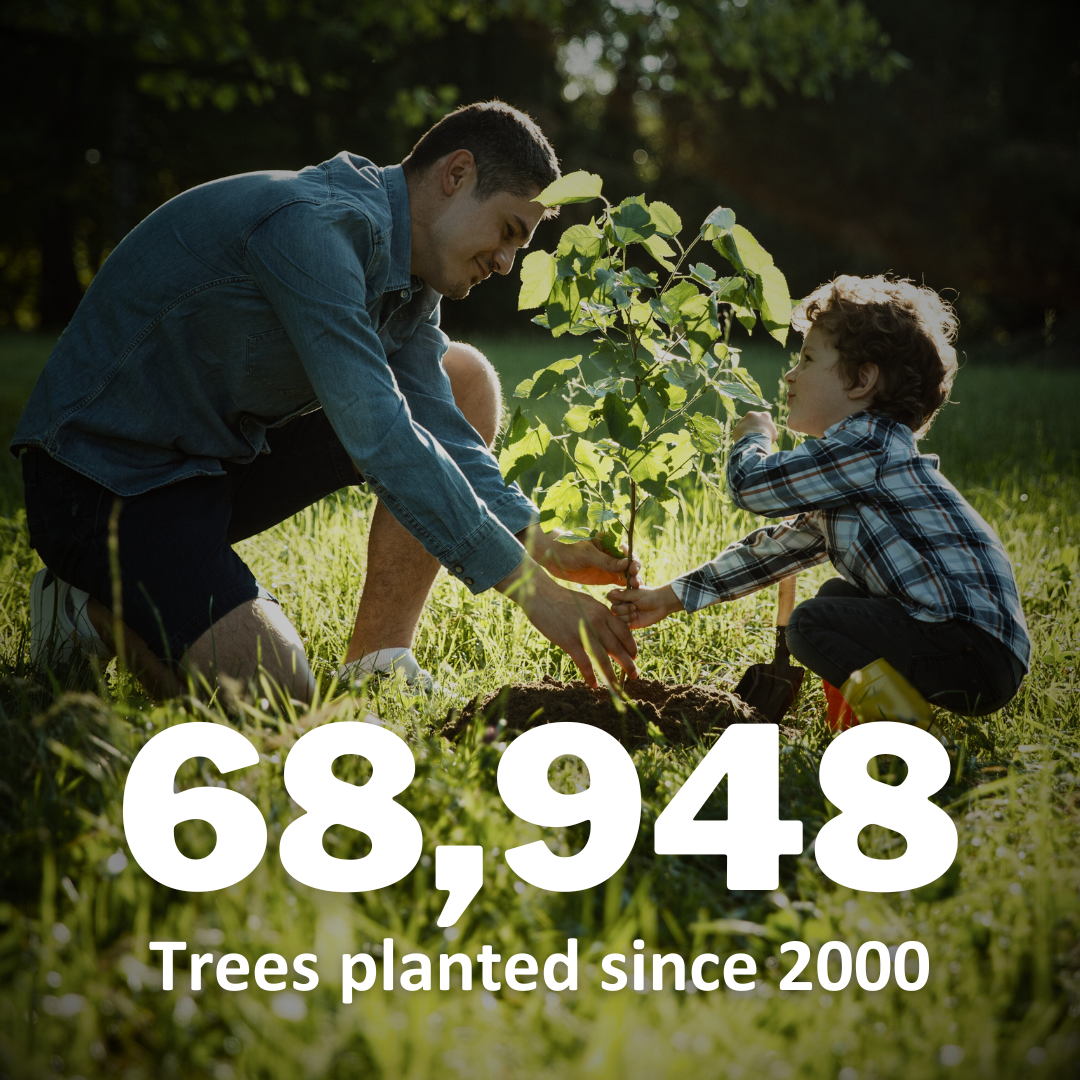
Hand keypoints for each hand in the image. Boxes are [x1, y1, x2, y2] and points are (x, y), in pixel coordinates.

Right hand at [496, 555, 638, 686]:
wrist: (541, 595)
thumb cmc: (563, 599)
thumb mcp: (587, 603)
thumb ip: (599, 616)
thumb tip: (607, 628)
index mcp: (602, 612)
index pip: (624, 632)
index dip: (631, 646)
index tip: (634, 656)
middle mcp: (597, 622)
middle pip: (617, 647)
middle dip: (628, 663)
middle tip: (635, 675)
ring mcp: (583, 632)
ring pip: (603, 658)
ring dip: (611, 674)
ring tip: (617, 686)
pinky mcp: (569, 641)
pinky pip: (584, 662)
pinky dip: (590, 675)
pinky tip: (593, 684)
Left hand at [518, 524, 642, 587]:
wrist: (550, 555)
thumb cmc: (567, 548)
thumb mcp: (586, 554)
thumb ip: (605, 561)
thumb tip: (626, 564)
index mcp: (609, 544)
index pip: (627, 552)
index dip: (633, 561)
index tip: (633, 569)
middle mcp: (611, 555)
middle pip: (629, 565)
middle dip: (634, 574)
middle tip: (636, 584)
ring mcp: (608, 567)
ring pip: (625, 576)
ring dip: (631, 584)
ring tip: (635, 592)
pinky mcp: (603, 578)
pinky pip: (617, 585)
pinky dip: (623, 591)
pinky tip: (627, 599)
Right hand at [606, 583, 683, 630]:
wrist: (661, 605)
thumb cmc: (649, 596)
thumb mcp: (636, 594)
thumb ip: (623, 594)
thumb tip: (610, 593)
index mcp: (622, 596)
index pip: (610, 597)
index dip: (615, 599)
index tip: (625, 598)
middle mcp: (622, 605)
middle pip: (613, 609)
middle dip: (623, 608)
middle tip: (634, 606)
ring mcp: (625, 615)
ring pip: (617, 618)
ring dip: (626, 616)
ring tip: (636, 614)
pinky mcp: (630, 624)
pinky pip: (622, 626)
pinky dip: (627, 624)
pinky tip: (634, 620)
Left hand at [731, 410, 776, 443]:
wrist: (755, 441)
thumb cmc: (767, 438)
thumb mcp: (773, 433)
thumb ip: (769, 429)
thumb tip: (767, 431)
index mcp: (764, 415)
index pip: (765, 416)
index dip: (763, 422)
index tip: (763, 427)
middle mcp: (753, 414)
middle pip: (752, 419)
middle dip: (753, 424)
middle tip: (755, 433)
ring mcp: (743, 420)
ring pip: (744, 425)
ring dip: (746, 430)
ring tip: (749, 439)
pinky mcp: (737, 427)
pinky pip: (739, 432)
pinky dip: (741, 436)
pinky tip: (744, 441)